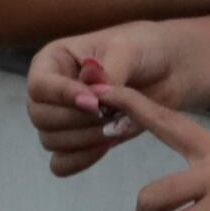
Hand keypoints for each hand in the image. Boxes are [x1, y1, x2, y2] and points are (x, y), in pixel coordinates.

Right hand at [26, 20, 186, 177]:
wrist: (169, 68)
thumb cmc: (145, 47)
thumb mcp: (128, 50)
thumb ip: (107, 73)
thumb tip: (89, 93)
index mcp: (53, 59)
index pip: (40, 85)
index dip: (63, 97)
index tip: (95, 104)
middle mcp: (51, 90)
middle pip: (40, 117)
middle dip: (77, 121)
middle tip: (112, 115)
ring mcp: (62, 117)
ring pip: (51, 141)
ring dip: (85, 139)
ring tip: (118, 125)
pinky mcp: (78, 140)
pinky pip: (62, 162)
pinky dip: (81, 159)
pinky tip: (107, 144)